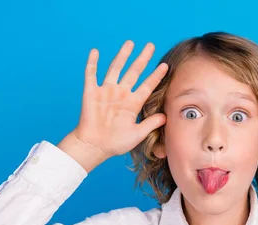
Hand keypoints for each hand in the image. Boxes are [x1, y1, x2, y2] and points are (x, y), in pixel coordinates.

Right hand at [71, 41, 167, 160]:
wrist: (94, 147)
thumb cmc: (115, 143)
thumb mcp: (137, 134)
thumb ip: (151, 124)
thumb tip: (166, 116)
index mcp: (132, 104)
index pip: (147, 86)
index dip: (156, 76)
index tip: (165, 66)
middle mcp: (121, 94)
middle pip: (133, 72)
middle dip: (142, 59)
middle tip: (150, 46)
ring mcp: (106, 92)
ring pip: (116, 68)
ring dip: (122, 55)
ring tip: (130, 43)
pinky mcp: (91, 93)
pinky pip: (91, 75)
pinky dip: (92, 63)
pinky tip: (95, 51)